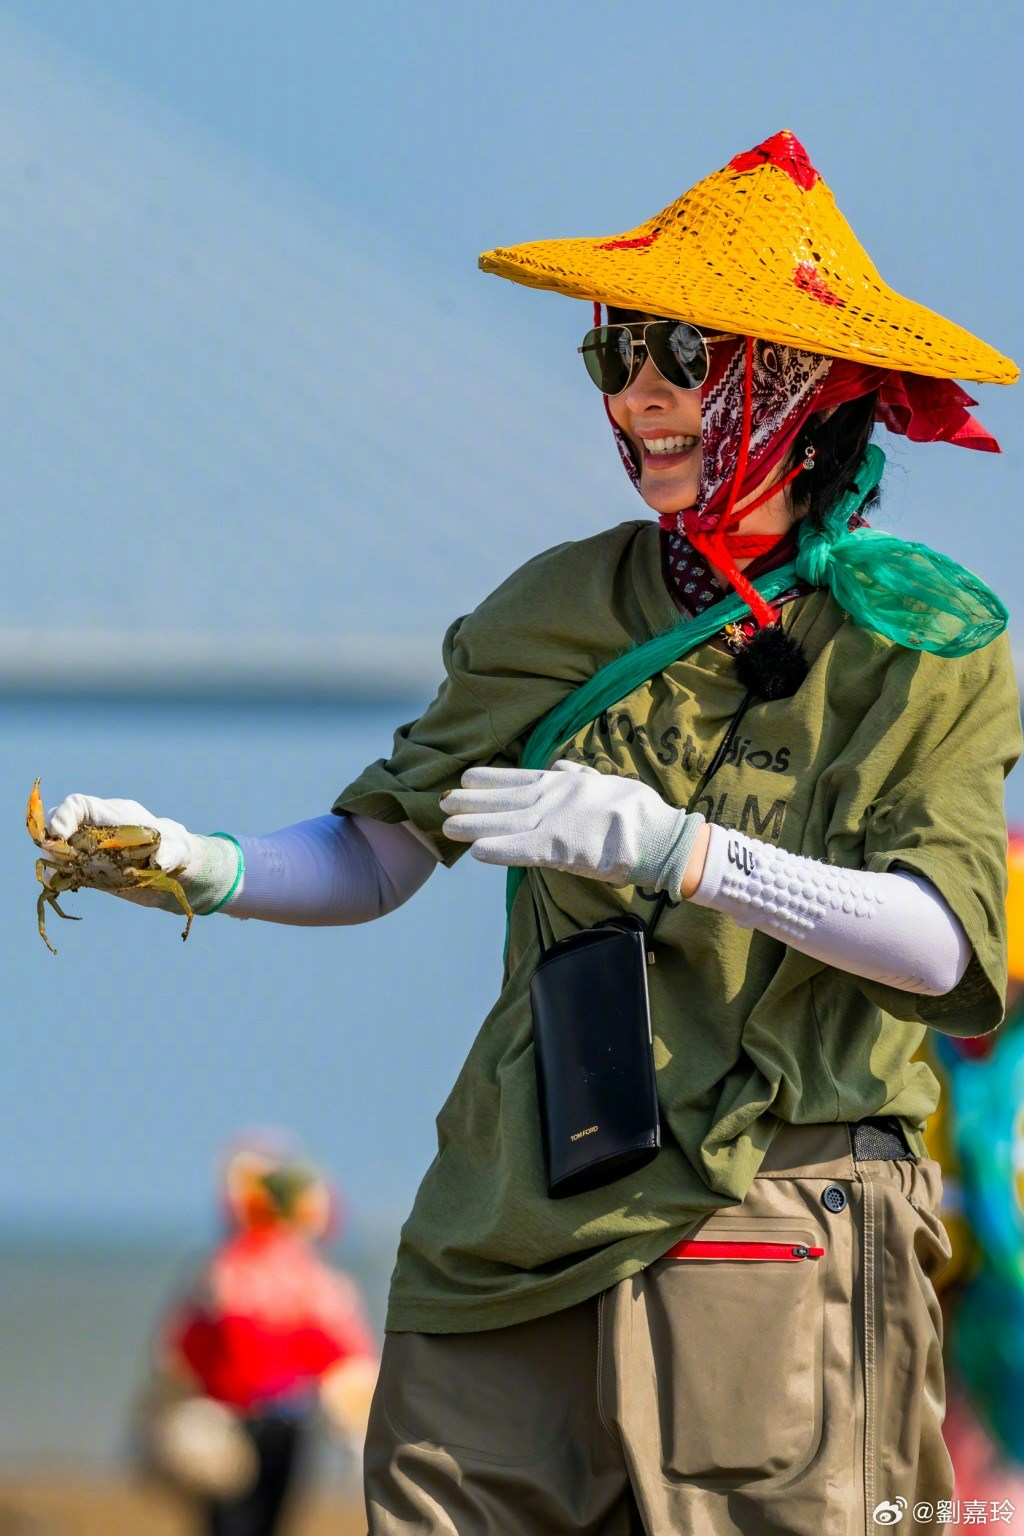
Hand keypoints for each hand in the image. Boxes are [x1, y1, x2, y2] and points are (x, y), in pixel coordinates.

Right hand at [47, 793, 194, 875]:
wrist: (174, 868)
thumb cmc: (175, 849)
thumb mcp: (177, 850)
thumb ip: (170, 852)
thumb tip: (158, 862)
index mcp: (114, 815)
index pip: (78, 804)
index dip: (63, 816)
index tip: (59, 836)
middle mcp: (96, 828)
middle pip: (59, 821)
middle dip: (51, 837)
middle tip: (58, 859)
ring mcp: (90, 848)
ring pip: (57, 845)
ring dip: (52, 859)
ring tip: (59, 874)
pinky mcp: (89, 868)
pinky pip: (64, 868)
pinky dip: (58, 876)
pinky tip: (64, 885)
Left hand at [441, 760, 706, 894]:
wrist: (658, 832)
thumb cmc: (638, 810)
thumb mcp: (606, 781)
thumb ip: (581, 775)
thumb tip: (564, 766)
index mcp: (565, 783)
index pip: (519, 779)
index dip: (490, 779)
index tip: (466, 777)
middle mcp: (554, 798)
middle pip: (504, 800)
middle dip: (472, 800)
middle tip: (442, 801)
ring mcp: (555, 822)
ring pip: (505, 823)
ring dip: (475, 824)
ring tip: (447, 826)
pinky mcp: (560, 848)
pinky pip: (522, 850)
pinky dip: (498, 850)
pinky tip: (476, 852)